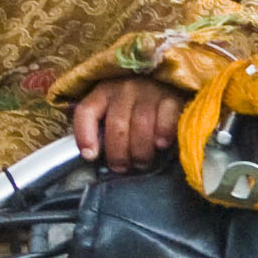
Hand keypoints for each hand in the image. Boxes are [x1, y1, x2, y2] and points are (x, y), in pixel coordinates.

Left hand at [71, 75, 186, 171]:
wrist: (168, 90)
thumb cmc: (135, 110)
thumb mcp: (113, 113)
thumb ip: (102, 130)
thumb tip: (92, 156)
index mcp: (104, 93)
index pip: (86, 111)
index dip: (85, 135)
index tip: (90, 156)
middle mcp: (124, 89)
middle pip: (117, 125)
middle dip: (118, 153)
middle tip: (122, 168)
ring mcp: (149, 91)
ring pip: (141, 124)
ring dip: (140, 151)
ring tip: (141, 163)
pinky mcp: (172, 97)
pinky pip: (166, 118)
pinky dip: (163, 134)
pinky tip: (161, 145)